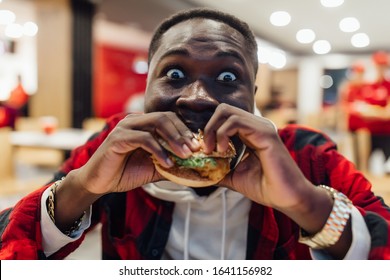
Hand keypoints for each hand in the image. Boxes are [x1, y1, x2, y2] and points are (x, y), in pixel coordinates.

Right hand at [73, 112, 199, 194]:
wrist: (100, 182)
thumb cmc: (126, 172)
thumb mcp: (154, 168)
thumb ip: (171, 163)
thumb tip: (195, 167)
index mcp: (143, 124)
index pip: (170, 119)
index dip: (185, 131)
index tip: (198, 146)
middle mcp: (135, 121)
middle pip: (165, 118)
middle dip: (182, 134)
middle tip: (194, 150)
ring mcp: (125, 127)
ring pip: (156, 123)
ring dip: (174, 140)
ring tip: (185, 155)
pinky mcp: (118, 138)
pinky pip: (144, 139)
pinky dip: (159, 150)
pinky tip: (167, 163)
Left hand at [203, 104, 312, 210]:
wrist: (287, 198)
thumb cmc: (265, 188)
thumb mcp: (234, 177)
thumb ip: (219, 171)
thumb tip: (198, 172)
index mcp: (250, 133)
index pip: (224, 118)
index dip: (209, 130)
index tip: (202, 149)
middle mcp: (256, 126)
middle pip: (223, 110)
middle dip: (208, 127)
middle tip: (204, 148)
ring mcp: (261, 126)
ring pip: (227, 111)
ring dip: (212, 130)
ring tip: (211, 150)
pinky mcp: (265, 132)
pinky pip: (236, 121)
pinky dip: (222, 133)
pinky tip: (222, 150)